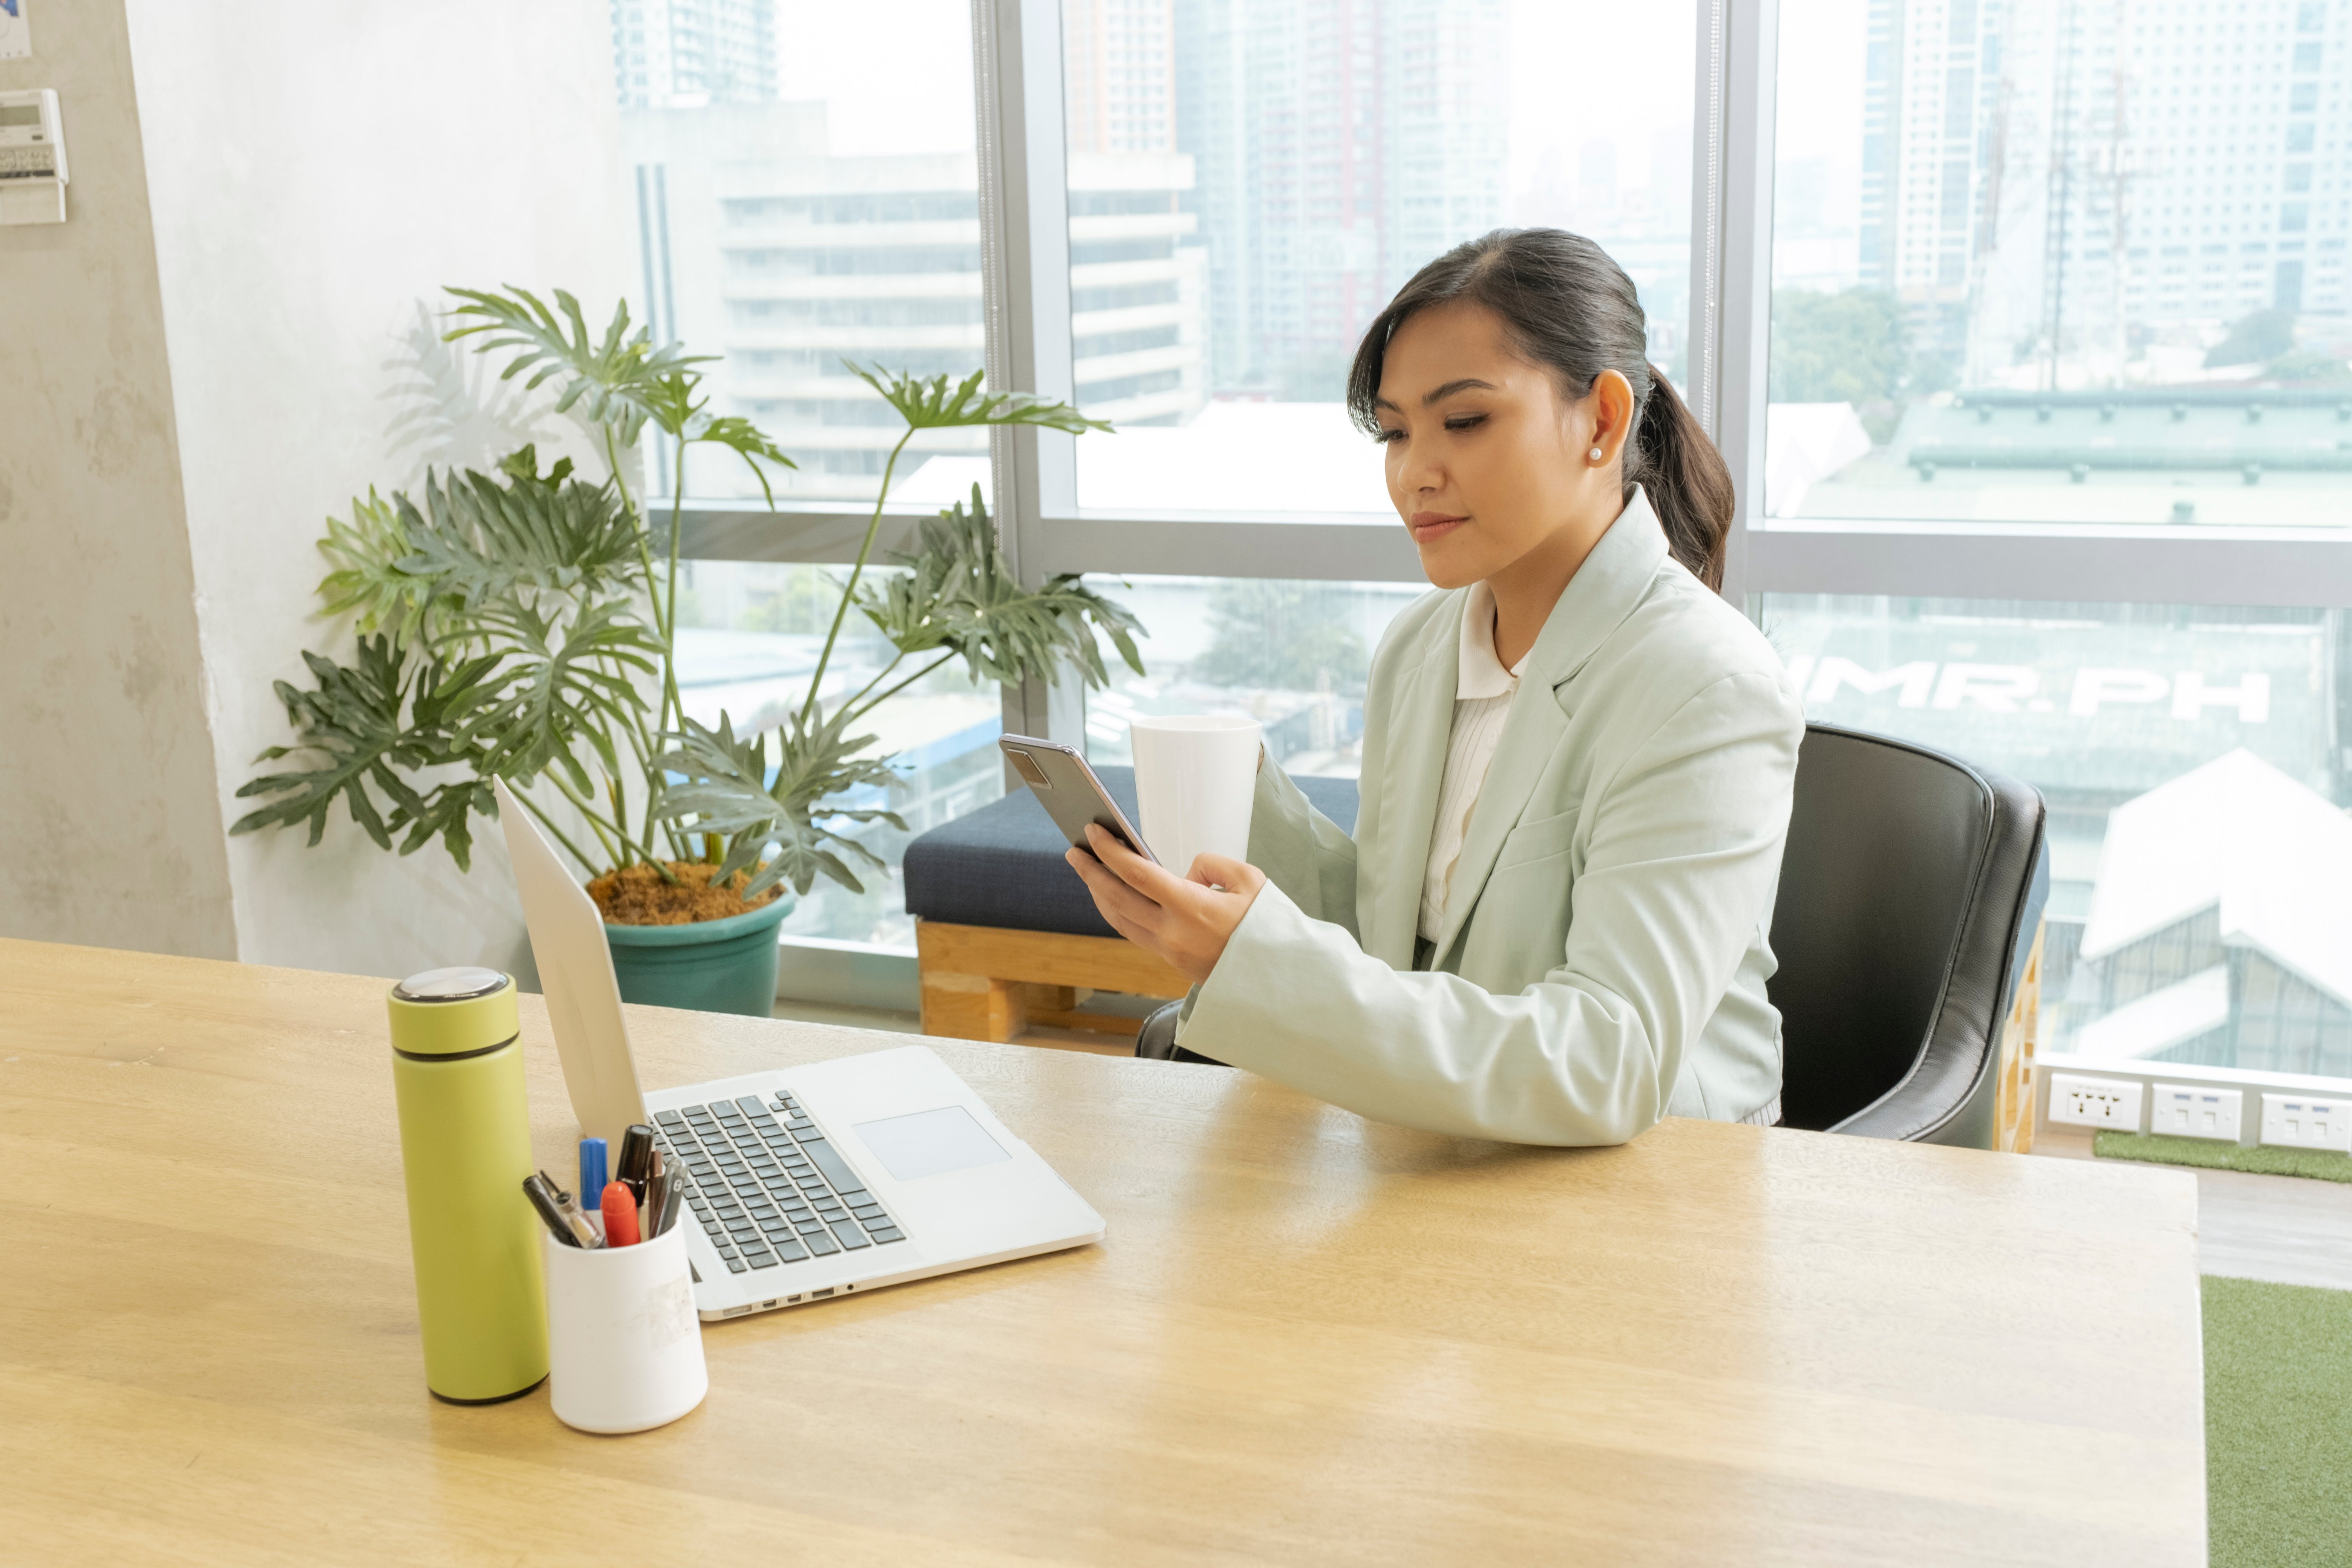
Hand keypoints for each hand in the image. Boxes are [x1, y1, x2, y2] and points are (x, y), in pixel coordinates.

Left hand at [1064, 824, 1266, 984]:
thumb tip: (1184, 872)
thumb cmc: (1269, 926)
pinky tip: (1113, 898)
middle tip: (1074, 850)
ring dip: (1099, 893)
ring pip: (1120, 920)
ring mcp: (1170, 950)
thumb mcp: (1250, 880)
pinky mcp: (1173, 961)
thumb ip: (1211, 865)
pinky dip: (1117, 912)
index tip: (1093, 832)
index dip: (1110, 851)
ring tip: (1088, 871)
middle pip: (1117, 898)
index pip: (1137, 874)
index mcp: (1192, 908)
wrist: (1278, 977)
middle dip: (1091, 872)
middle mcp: (1173, 932)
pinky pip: (1134, 933)